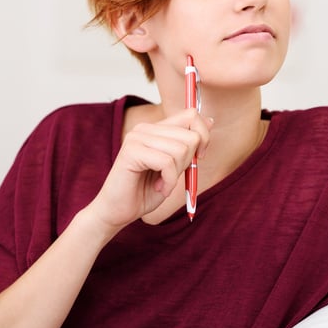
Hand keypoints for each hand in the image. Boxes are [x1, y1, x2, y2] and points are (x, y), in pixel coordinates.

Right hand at [85, 108, 209, 229]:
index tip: (197, 158)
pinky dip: (168, 181)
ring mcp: (136, 138)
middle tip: (170, 176)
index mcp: (155, 129)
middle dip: (187, 162)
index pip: (191, 115)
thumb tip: (210, 121)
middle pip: (190, 136)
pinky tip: (157, 188)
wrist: (117, 212)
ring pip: (180, 150)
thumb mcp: (175, 167)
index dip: (203, 137)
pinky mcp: (131, 151)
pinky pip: (167, 163)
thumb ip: (188, 145)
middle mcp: (145, 128)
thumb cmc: (144, 192)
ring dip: (175, 174)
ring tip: (161, 183)